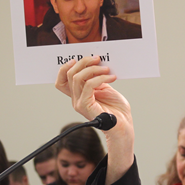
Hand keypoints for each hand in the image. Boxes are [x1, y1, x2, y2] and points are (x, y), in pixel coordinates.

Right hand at [55, 56, 133, 184]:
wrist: (123, 126)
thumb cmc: (117, 110)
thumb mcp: (105, 88)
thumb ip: (97, 78)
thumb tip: (96, 62)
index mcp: (78, 94)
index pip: (61, 81)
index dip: (65, 68)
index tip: (78, 58)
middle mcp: (76, 99)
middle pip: (69, 74)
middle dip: (83, 62)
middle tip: (98, 59)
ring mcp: (79, 103)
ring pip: (77, 78)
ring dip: (94, 69)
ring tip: (107, 69)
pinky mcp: (86, 106)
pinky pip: (88, 85)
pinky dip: (100, 78)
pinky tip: (111, 77)